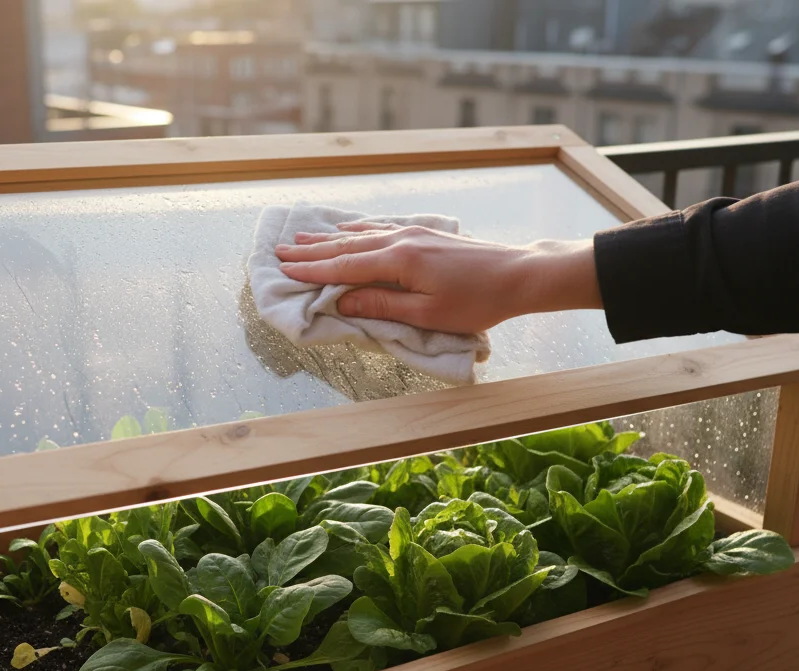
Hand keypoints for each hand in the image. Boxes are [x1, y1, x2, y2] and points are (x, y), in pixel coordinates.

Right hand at [275, 222, 602, 334]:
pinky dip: (356, 230)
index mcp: (399, 260)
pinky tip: (347, 229)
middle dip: (311, 251)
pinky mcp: (425, 234)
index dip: (312, 270)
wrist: (519, 274)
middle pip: (346, 245)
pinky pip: (378, 229)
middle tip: (279, 252)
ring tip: (302, 237)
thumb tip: (341, 301)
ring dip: (329, 238)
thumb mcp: (426, 313)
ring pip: (361, 234)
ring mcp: (413, 233)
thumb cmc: (477, 302)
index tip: (284, 270)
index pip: (344, 266)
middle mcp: (401, 239)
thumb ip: (381, 304)